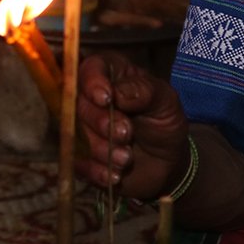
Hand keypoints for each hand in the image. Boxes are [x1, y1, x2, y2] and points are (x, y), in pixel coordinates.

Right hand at [75, 51, 188, 199]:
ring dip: (102, 149)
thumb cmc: (164, 121)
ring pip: (76, 135)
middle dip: (101, 122)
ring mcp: (84, 128)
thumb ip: (144, 91)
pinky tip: (115, 175)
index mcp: (111, 75)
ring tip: (127, 158)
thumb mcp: (165, 101)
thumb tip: (118, 93)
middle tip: (127, 133)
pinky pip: (78, 163)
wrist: (167, 162)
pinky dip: (96, 171)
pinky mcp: (82, 156)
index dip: (93, 82)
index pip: (90, 68)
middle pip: (78, 104)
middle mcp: (91, 98)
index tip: (106, 98)